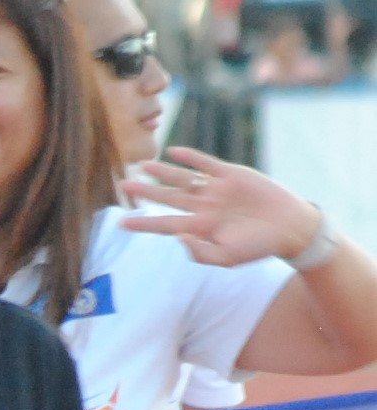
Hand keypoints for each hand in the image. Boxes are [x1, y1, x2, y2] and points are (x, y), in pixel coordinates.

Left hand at [120, 147, 321, 267]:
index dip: (142, 224)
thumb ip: (199, 252)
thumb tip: (176, 237)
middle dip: (145, 191)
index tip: (120, 223)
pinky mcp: (232, 175)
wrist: (290, 227)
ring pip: (182, 178)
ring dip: (163, 172)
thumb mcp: (226, 258)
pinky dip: (190, 157)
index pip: (163, 224)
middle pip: (167, 198)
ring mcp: (216, 190)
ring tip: (143, 165)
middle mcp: (202, 207)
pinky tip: (173, 151)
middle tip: (122, 184)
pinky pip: (206, 164)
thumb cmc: (258, 247)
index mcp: (198, 228)